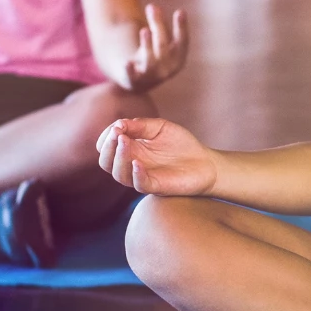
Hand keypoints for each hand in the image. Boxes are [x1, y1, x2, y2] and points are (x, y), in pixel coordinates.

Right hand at [96, 117, 217, 195]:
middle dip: (108, 147)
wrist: (205, 162)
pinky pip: (139, 184)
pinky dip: (136, 174)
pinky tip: (137, 162)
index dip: (107, 137)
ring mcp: (142, 176)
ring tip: (125, 142)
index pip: (105, 146)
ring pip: (119, 174)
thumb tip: (118, 124)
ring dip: (118, 158)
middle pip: (106, 162)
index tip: (118, 126)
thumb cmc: (181, 144)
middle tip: (118, 135)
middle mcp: (131, 164)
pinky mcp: (156, 186)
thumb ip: (139, 125)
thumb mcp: (159, 127)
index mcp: (129, 149)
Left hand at [123, 5, 189, 93]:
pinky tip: (127, 63)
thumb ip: (157, 25)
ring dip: (148, 45)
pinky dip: (130, 70)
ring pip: (150, 60)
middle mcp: (167, 70)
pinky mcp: (133, 81)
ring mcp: (151, 77)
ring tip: (145, 30)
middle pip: (163, 45)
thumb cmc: (154, 57)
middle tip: (152, 6)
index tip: (180, 11)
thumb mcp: (159, 41)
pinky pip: (132, 76)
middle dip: (158, 25)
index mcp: (178, 59)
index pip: (182, 42)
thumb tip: (152, 6)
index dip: (182, 27)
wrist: (138, 84)